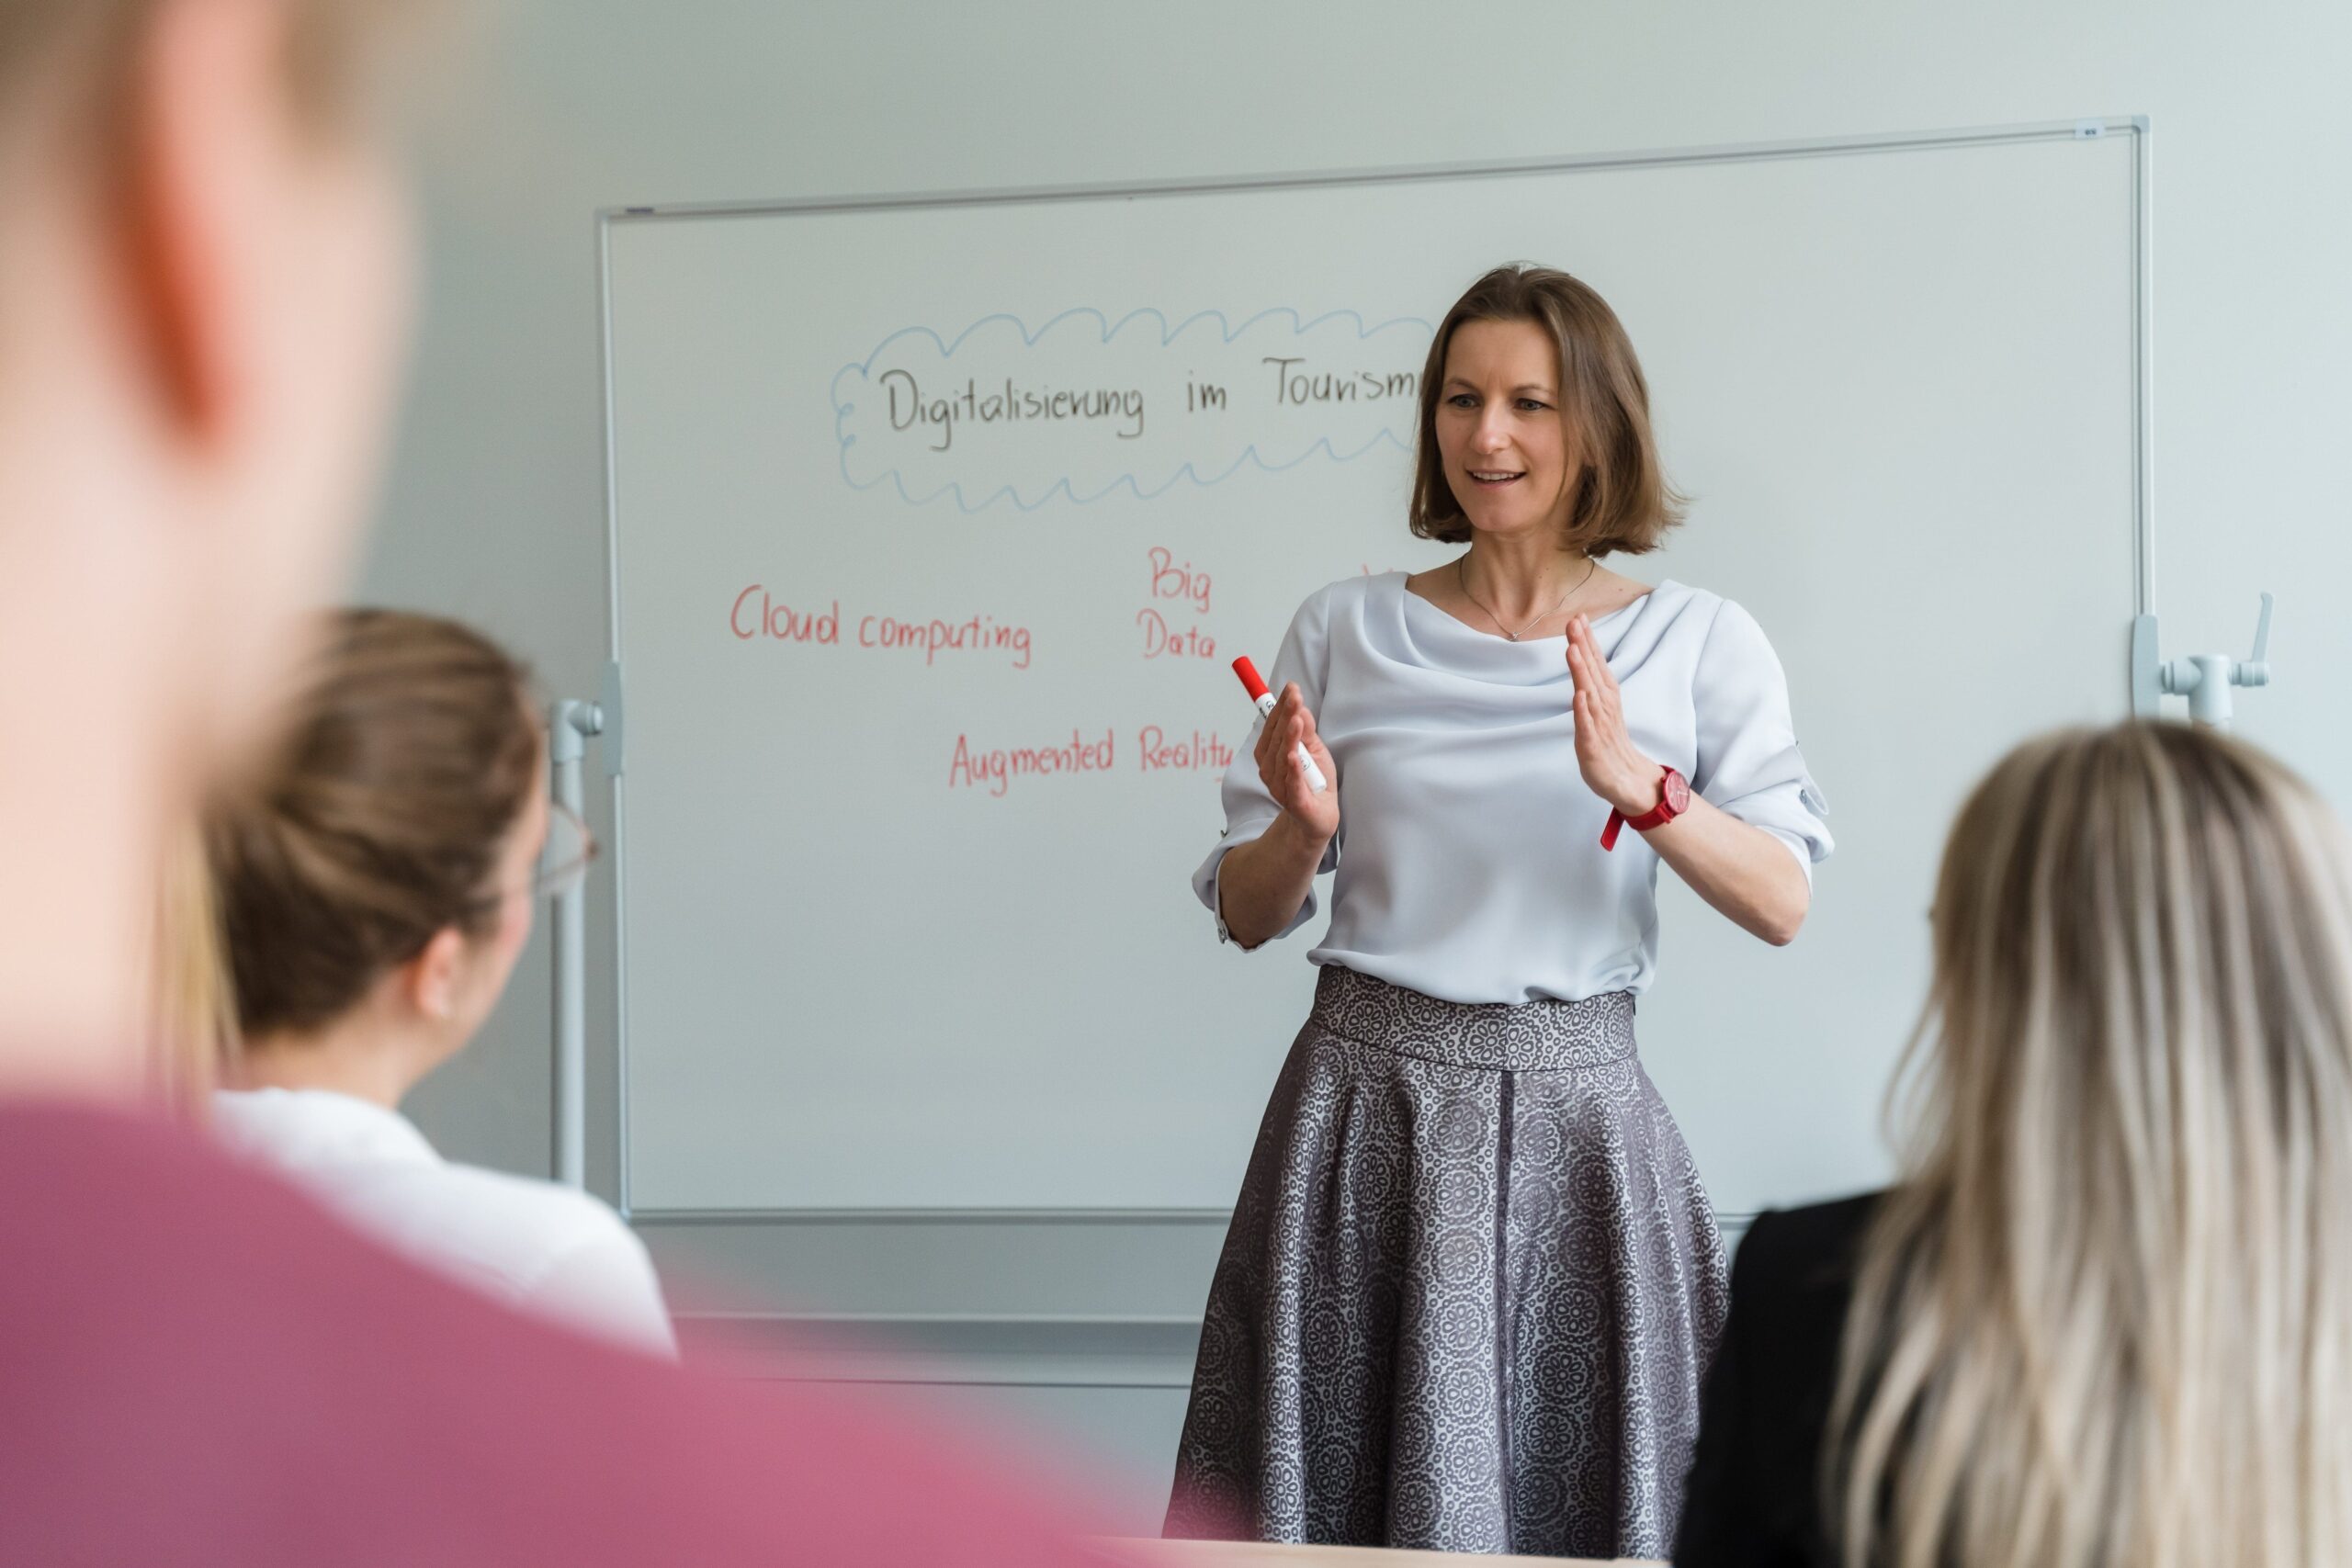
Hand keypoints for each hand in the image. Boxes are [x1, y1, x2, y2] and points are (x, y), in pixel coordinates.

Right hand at [1253, 682, 1338, 843]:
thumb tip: (1299, 704)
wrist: (1318, 819)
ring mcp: (1280, 787)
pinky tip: (1293, 755)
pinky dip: (1292, 769)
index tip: (1291, 687)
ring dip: (1288, 739)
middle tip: (1294, 697)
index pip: (1273, 725)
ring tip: (1296, 720)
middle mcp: (1270, 769)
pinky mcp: (1295, 803)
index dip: (1280, 706)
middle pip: (1275, 739)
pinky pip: (1292, 784)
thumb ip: (1307, 730)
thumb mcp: (1315, 750)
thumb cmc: (1314, 783)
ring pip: (1282, 759)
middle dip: (1285, 716)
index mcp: (1272, 755)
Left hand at [1566, 614, 1662, 815]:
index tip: (1579, 617)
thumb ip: (1591, 683)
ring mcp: (1599, 727)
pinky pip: (1587, 728)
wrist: (1627, 782)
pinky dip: (1583, 712)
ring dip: (1582, 672)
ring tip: (1573, 649)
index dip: (1588, 641)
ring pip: (1589, 695)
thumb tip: (1581, 654)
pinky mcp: (1593, 748)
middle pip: (1593, 673)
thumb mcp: (1599, 710)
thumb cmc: (1609, 744)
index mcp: (1605, 698)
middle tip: (1574, 622)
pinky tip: (1578, 696)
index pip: (1596, 665)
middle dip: (1583, 647)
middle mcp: (1604, 708)